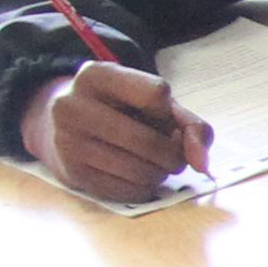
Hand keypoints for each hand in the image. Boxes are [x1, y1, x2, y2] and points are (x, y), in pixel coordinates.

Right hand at [21, 64, 208, 200]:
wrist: (65, 128)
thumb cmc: (120, 111)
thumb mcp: (152, 102)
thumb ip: (189, 124)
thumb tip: (203, 164)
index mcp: (96, 75)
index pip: (156, 94)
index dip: (169, 112)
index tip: (161, 116)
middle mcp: (74, 106)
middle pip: (149, 141)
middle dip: (173, 154)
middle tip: (173, 154)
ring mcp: (69, 141)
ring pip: (140, 171)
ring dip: (161, 173)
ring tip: (157, 164)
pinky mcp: (73, 173)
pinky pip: (128, 191)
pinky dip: (146, 187)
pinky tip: (139, 175)